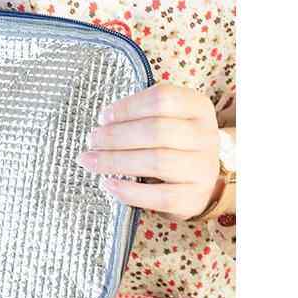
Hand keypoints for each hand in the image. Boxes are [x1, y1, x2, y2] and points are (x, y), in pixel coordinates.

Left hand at [76, 83, 221, 220]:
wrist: (199, 181)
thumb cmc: (172, 147)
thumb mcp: (166, 122)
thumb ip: (140, 118)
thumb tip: (103, 124)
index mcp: (198, 108)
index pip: (163, 99)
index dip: (128, 107)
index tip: (103, 118)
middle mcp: (206, 136)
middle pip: (156, 130)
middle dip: (116, 136)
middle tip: (92, 140)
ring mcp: (203, 168)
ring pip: (157, 161)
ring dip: (116, 161)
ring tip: (91, 161)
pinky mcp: (194, 197)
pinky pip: (160, 196)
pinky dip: (130, 191)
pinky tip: (109, 185)